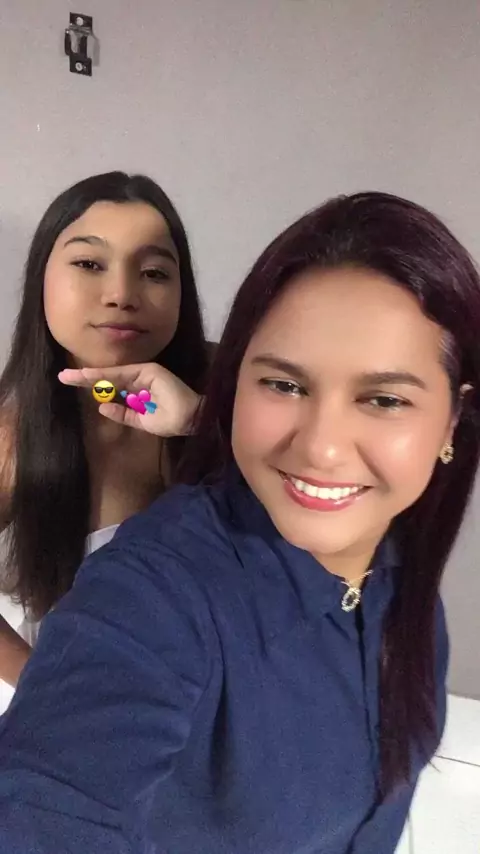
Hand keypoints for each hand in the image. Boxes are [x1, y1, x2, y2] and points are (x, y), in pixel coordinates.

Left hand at [58, 363, 201, 437]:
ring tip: (70, 377)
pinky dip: (105, 376)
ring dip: (90, 376)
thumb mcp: (141, 421)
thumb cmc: (170, 422)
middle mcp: (140, 378)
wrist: (190, 420)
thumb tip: (102, 407)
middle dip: (85, 378)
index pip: (112, 387)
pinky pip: (123, 374)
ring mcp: (145, 372)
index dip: (93, 386)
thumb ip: (123, 414)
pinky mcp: (149, 371)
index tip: (73, 385)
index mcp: (139, 390)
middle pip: (108, 377)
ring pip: (112, 374)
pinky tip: (88, 377)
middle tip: (63, 376)